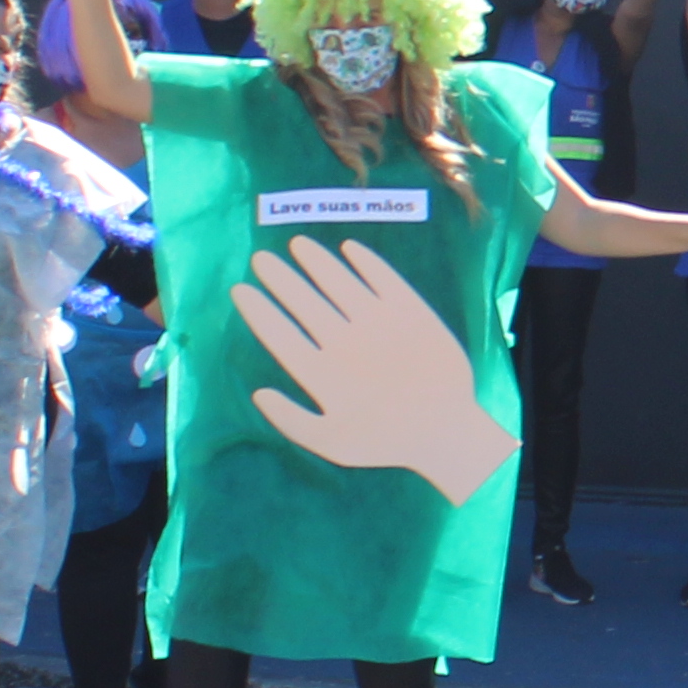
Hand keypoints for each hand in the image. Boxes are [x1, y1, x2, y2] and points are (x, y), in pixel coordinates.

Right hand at [232, 237, 522, 507]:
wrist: (446, 431)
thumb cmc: (384, 440)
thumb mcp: (330, 443)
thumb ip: (290, 420)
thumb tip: (259, 393)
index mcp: (322, 374)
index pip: (279, 333)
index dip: (258, 309)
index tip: (241, 289)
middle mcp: (347, 343)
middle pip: (304, 301)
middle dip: (279, 277)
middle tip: (261, 258)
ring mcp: (381, 324)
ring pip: (340, 283)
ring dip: (317, 261)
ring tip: (299, 244)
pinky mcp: (413, 313)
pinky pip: (385, 279)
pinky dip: (366, 262)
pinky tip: (349, 248)